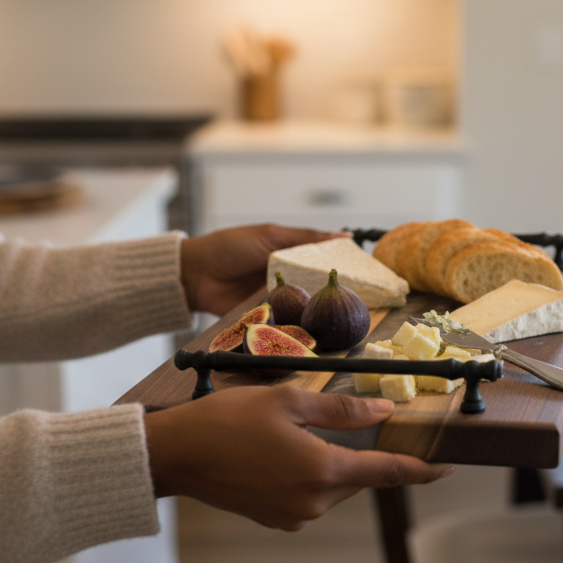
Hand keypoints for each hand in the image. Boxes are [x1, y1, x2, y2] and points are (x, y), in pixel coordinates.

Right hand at [144, 386, 453, 529]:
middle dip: (362, 453)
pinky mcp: (276, 519)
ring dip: (331, 462)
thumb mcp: (288, 401)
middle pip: (358, 477)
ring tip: (297, 431)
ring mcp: (294, 515)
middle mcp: (314, 502)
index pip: (388, 473)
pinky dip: (309, 473)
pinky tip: (283, 452)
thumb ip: (342, 411)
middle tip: (350, 423)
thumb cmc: (228, 420)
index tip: (447, 468)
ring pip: (334, 485)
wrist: (176, 455)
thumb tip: (383, 412)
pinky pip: (310, 495)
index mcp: (322, 471)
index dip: (421, 470)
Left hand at [180, 224, 348, 315]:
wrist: (195, 274)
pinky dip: (296, 324)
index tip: (367, 275)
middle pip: (316, 289)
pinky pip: (285, 321)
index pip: (321, 263)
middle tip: (360, 299)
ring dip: (316, 311)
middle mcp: (287, 279)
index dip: (341, 269)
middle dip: (333, 294)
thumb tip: (343, 236)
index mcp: (290, 256)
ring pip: (304, 307)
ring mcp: (277, 300)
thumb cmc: (230, 247)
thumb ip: (306, 238)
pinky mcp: (266, 317)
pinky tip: (313, 327)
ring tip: (340, 315)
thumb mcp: (271, 235)